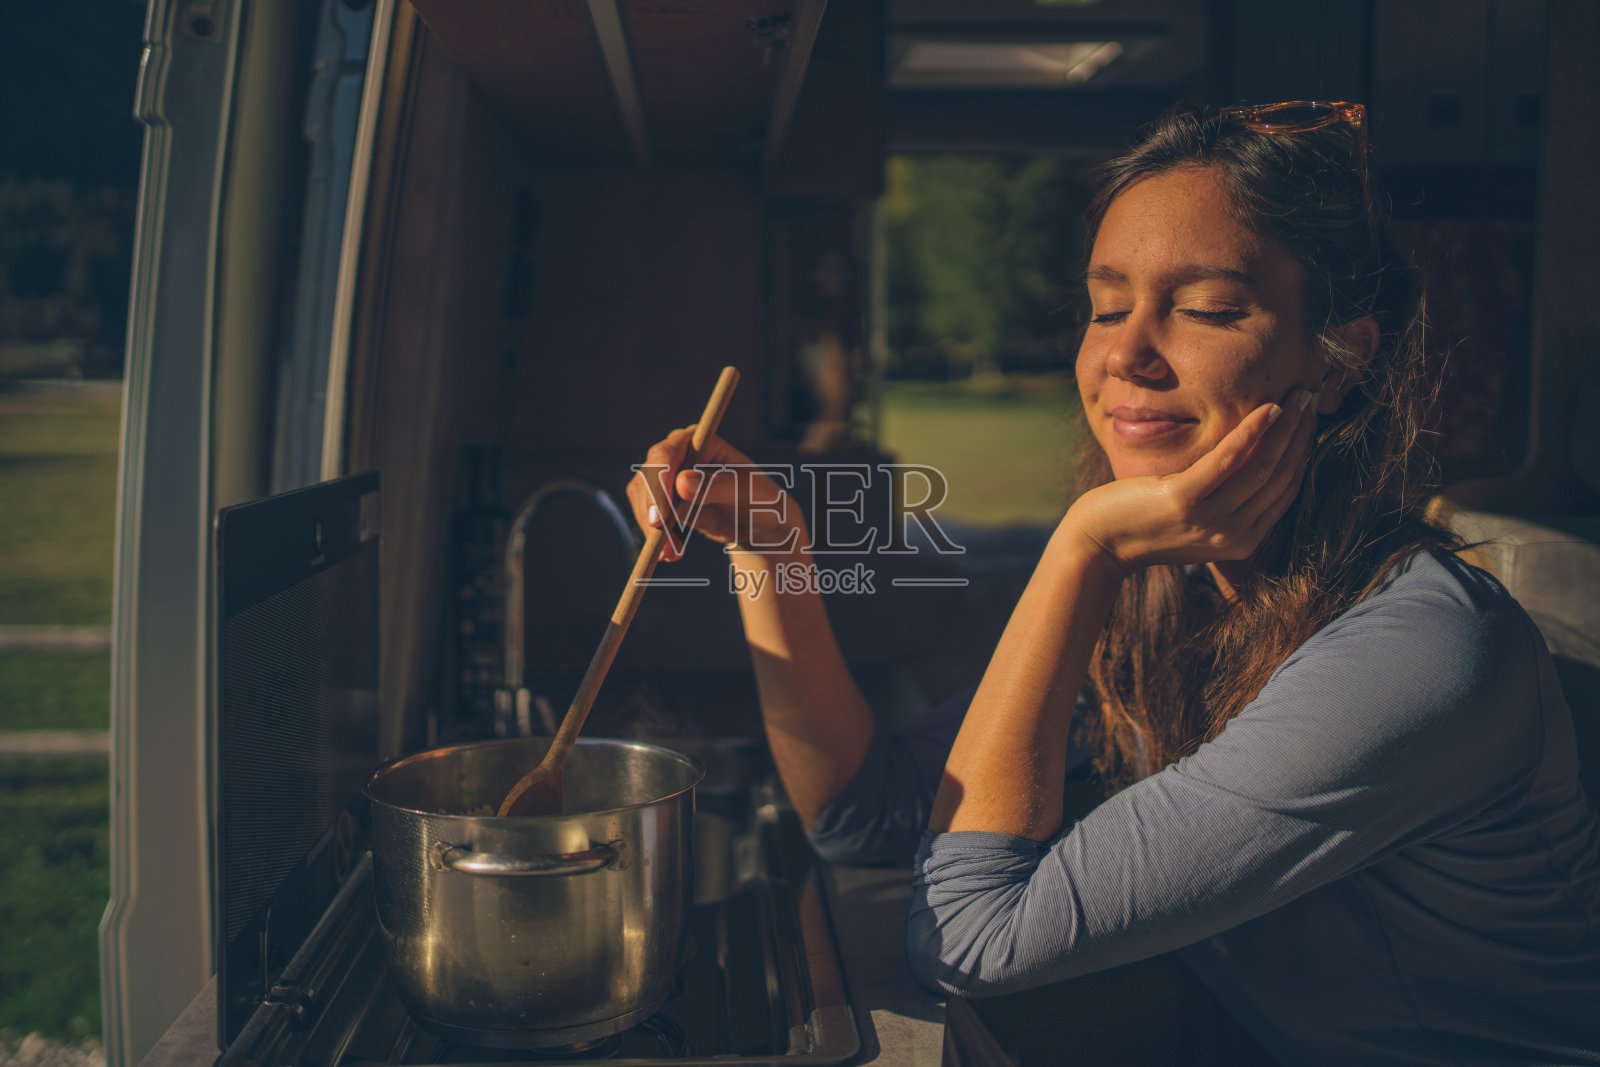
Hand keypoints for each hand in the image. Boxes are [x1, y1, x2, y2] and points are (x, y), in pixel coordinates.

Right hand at [624, 428, 805, 561]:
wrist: (758, 523)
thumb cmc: (758, 498)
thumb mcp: (744, 491)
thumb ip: (715, 485)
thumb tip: (681, 483)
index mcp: (698, 440)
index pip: (665, 454)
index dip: (658, 482)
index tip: (661, 514)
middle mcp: (677, 453)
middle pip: (647, 477)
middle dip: (653, 511)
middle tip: (664, 541)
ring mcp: (666, 477)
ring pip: (643, 498)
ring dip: (653, 529)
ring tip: (673, 553)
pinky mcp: (662, 500)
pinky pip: (648, 516)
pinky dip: (656, 536)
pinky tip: (669, 553)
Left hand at [1065, 388, 1319, 578]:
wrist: (1101, 544)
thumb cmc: (1147, 525)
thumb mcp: (1199, 520)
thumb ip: (1231, 503)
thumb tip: (1260, 461)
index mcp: (1243, 541)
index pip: (1286, 490)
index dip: (1303, 451)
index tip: (1311, 419)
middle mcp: (1232, 536)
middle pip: (1280, 475)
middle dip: (1301, 433)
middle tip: (1312, 397)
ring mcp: (1209, 521)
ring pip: (1262, 466)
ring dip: (1285, 426)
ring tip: (1298, 395)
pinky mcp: (1183, 500)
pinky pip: (1227, 461)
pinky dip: (1251, 432)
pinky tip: (1267, 407)